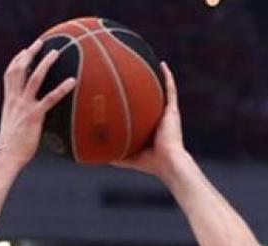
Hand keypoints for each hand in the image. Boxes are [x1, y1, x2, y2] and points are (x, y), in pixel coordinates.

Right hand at [0, 39, 75, 164]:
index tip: (23, 51)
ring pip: (34, 78)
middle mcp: (15, 100)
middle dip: (29, 54)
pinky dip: (61, 89)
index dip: (16, 61)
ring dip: (45, 63)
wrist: (6, 155)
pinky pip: (50, 99)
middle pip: (19, 69)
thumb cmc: (11, 145)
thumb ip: (19, 115)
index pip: (9, 74)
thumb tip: (28, 117)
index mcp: (9, 101)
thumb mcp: (13, 124)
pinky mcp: (35, 116)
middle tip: (40, 43)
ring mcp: (24, 106)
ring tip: (55, 53)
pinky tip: (72, 81)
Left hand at [114, 62, 187, 176]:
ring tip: (147, 61)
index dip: (134, 102)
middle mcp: (159, 118)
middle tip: (132, 72)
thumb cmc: (150, 163)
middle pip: (150, 98)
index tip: (122, 92)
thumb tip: (95, 153)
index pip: (141, 112)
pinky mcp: (172, 111)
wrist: (167, 162)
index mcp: (150, 128)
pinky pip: (170, 90)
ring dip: (157, 77)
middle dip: (143, 86)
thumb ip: (114, 153)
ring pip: (161, 90)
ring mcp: (167, 113)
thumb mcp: (128, 156)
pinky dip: (167, 77)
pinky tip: (162, 65)